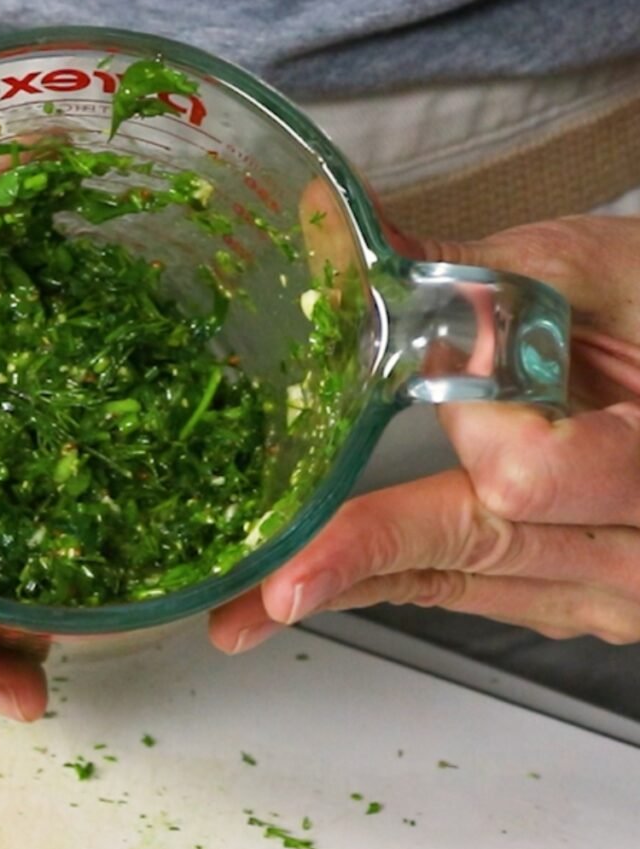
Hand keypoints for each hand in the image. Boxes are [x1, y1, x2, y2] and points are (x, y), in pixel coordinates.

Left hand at [209, 213, 639, 651]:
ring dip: (351, 589)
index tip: (381, 399)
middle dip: (354, 564)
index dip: (453, 429)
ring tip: (249, 614)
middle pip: (471, 556)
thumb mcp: (602, 275)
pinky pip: (466, 589)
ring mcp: (604, 589)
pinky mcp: (571, 595)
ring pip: (456, 587)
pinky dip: (389, 576)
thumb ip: (470, 274)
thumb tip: (334, 234)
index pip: (525, 476)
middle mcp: (636, 552)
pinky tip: (315, 586)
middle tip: (261, 596)